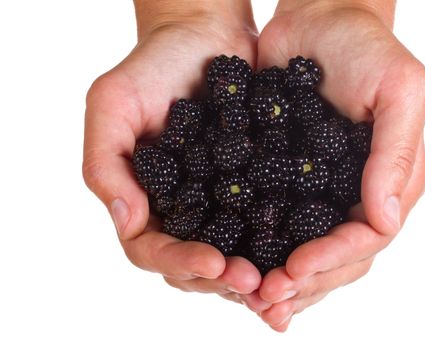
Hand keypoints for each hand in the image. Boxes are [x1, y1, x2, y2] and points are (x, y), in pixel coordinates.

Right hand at [82, 1, 261, 302]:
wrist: (203, 35)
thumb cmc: (152, 66)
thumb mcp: (112, 106)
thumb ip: (106, 165)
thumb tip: (127, 223)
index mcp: (145, 200)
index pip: (152, 249)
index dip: (181, 263)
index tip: (215, 264)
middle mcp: (181, 209)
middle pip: (194, 263)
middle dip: (222, 279)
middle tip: (256, 283)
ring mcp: (218, 201)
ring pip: (232, 252)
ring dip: (254, 271)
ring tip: (279, 279)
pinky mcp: (254, 186)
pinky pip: (265, 221)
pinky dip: (280, 243)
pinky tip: (301, 250)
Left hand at [247, 1, 424, 330]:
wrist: (318, 19)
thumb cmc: (366, 46)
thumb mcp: (400, 88)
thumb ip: (397, 153)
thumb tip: (386, 219)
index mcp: (391, 180)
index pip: (367, 237)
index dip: (332, 259)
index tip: (294, 270)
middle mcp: (355, 193)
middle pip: (336, 256)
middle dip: (303, 282)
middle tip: (265, 301)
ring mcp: (319, 190)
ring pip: (304, 248)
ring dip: (279, 277)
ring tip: (249, 299)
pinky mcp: (285, 178)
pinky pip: (274, 222)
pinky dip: (258, 247)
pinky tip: (234, 263)